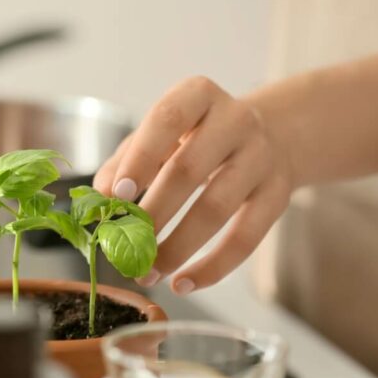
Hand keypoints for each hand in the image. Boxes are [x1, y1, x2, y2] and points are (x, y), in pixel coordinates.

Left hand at [93, 77, 293, 293]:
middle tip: (125, 246)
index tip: (116, 195)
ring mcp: (262, 156)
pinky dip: (213, 267)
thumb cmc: (196, 137)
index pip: (167, 119)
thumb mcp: (159, 135)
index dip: (141, 158)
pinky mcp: (278, 194)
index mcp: (198, 95)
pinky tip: (184, 282)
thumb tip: (99, 199)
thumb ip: (124, 161)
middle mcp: (236, 119)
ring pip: (217, 207)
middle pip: (190, 169)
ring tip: (148, 272)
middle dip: (153, 212)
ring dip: (178, 247)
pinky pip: (247, 237)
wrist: (273, 134)